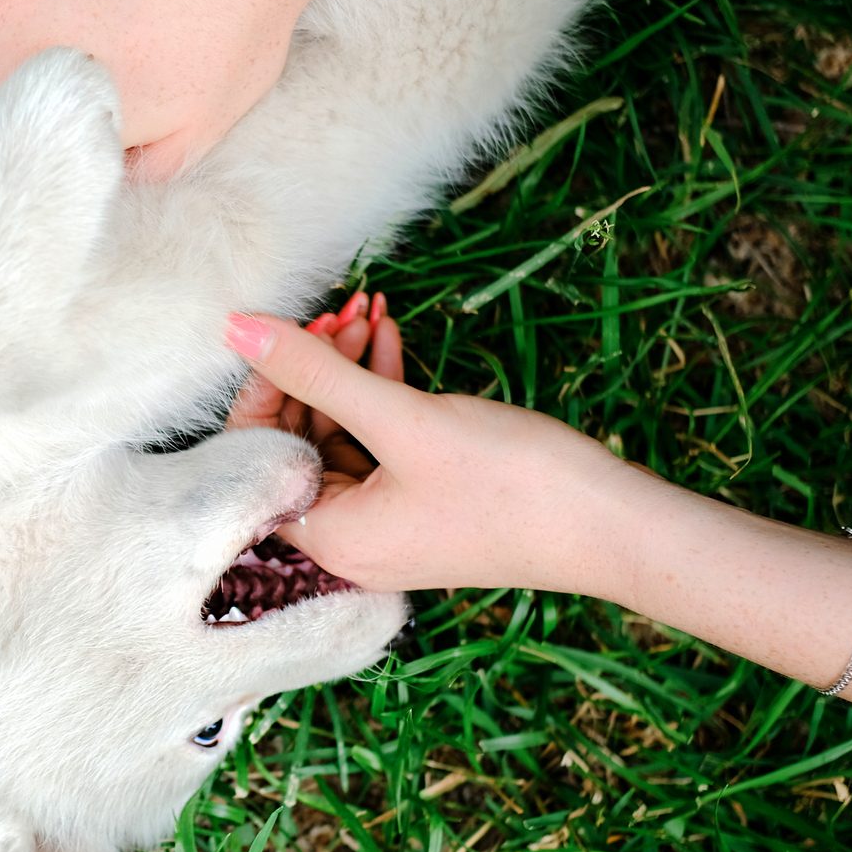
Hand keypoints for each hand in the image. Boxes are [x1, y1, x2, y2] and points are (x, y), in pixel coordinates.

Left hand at [224, 307, 638, 596]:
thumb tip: (238, 329)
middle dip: (311, 370)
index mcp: (327, 539)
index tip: (286, 332)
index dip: (265, 387)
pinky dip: (381, 391)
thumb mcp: (402, 417)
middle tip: (339, 310)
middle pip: (297, 441)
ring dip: (348, 371)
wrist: (613, 524)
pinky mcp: (420, 502)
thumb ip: (315, 371)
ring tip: (368, 309)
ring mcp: (385, 523)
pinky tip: (389, 337)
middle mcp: (347, 541)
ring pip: (341, 434)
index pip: (255, 456)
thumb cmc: (510, 483)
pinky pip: (381, 442)